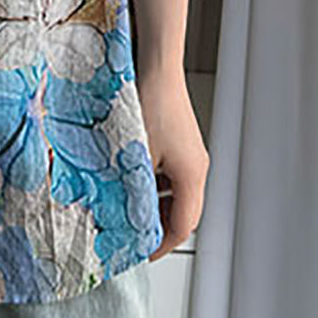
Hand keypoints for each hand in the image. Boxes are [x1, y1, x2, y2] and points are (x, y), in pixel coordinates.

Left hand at [137, 66, 210, 261]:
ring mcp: (190, 152)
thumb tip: (121, 216)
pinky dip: (153, 182)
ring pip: (175, 192)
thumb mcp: (136, 155)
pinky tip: (130, 176)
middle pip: (182, 211)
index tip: (140, 253)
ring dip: (153, 203)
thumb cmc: (150, 103)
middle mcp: (196, 166)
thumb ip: (133, 190)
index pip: (183, 227)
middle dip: (156, 226)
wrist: (156, 65)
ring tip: (126, 205)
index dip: (160, 245)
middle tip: (132, 233)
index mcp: (192, 175)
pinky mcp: (180, 140)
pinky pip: (170, 172)